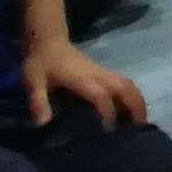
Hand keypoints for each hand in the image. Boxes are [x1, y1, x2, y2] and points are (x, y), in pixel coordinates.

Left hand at [22, 35, 142, 128]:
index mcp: (83, 77)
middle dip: (135, 106)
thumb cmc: (40, 62)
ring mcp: (103, 72)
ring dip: (137, 101)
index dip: (107, 113)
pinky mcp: (103, 72)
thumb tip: (43, 124)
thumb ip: (38, 101)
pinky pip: (124, 84)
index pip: (101, 95)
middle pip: (125, 87)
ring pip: (128, 84)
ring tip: (139, 122)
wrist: (47, 40)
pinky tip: (129, 111)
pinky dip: (131, 97)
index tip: (107, 132)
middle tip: (139, 127)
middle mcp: (98, 74)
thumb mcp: (32, 81)